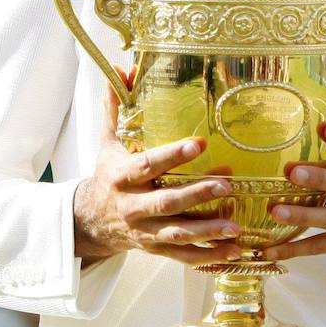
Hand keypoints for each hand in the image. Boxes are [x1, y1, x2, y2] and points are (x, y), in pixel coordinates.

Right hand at [73, 91, 241, 264]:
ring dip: (207, 232)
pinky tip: (236, 252)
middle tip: (227, 185)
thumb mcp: (106, 142)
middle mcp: (133, 207)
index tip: (198, 144)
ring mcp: (145, 232)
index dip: (171, 156)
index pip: (148, 165)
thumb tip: (120, 69)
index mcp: (122, 177)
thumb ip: (115, 106)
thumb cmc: (108, 175)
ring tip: (237, 227)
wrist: (88, 222)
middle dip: (195, 195)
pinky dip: (209, 257)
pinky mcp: (156, 249)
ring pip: (177, 234)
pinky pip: (184, 257)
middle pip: (165, 203)